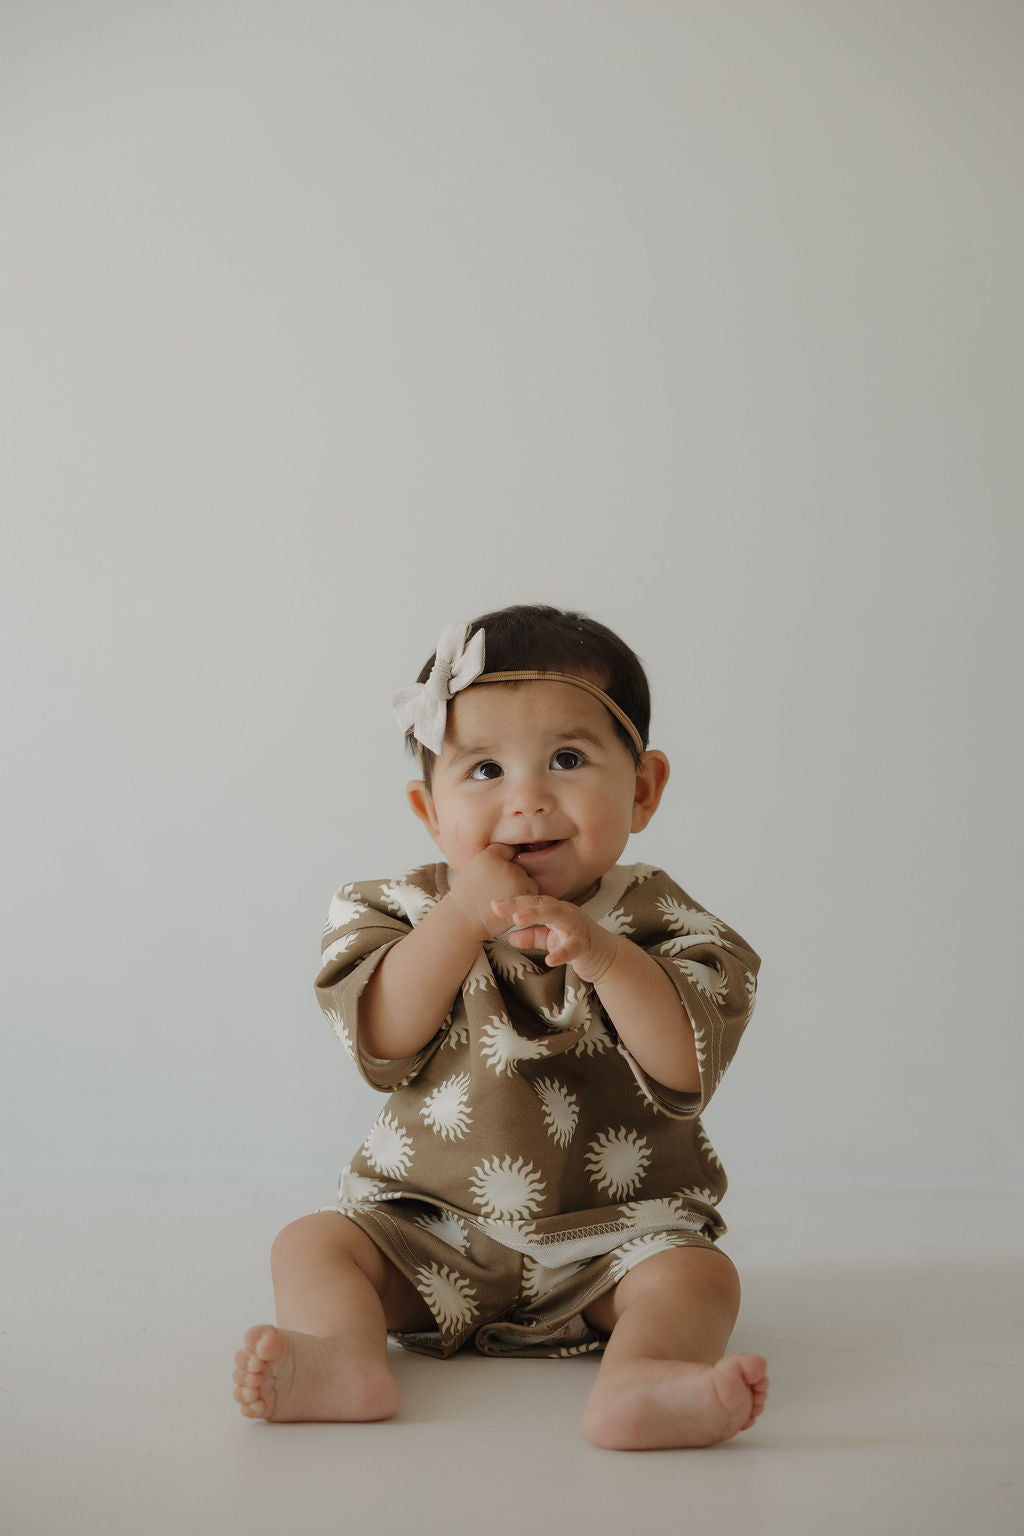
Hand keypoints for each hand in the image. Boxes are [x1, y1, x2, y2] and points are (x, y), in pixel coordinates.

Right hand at [448, 845, 538, 941]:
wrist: (461, 922)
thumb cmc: (465, 900)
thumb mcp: (471, 871)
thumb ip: (491, 862)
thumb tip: (509, 858)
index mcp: (489, 856)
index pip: (507, 849)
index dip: (507, 861)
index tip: (501, 874)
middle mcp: (504, 865)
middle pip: (520, 868)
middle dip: (514, 880)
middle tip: (499, 894)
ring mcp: (515, 881)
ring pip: (530, 883)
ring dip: (522, 893)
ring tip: (505, 904)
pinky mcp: (523, 898)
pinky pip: (532, 899)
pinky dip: (525, 906)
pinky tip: (511, 911)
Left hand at [490, 894, 619, 982]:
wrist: (606, 957)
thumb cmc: (576, 943)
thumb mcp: (550, 939)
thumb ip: (532, 935)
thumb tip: (510, 936)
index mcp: (555, 910)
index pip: (531, 903)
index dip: (512, 903)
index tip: (492, 905)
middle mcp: (565, 913)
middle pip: (540, 904)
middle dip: (519, 904)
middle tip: (497, 907)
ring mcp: (576, 927)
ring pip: (556, 917)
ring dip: (537, 916)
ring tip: (517, 919)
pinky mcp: (585, 945)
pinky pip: (572, 947)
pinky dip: (562, 953)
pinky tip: (550, 960)